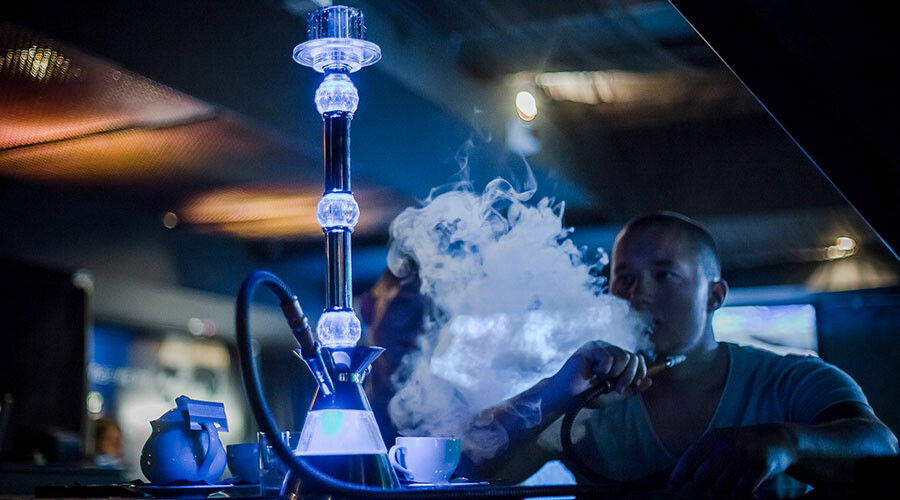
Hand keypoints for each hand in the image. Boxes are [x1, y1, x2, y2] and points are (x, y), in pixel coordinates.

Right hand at [551, 340, 650, 399]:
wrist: (568, 398)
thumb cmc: (588, 395)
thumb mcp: (614, 394)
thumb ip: (632, 388)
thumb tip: (650, 381)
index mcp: (616, 359)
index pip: (637, 358)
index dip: (640, 371)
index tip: (633, 385)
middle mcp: (609, 350)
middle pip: (633, 357)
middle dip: (629, 376)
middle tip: (617, 388)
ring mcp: (600, 348)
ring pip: (624, 356)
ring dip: (618, 374)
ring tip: (604, 381)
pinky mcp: (590, 348)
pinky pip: (608, 356)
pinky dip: (604, 369)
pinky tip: (593, 373)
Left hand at [669, 424, 797, 497]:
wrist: (776, 440)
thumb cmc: (741, 446)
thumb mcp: (720, 443)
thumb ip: (701, 457)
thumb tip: (676, 478)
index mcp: (714, 436)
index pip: (691, 456)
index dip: (680, 473)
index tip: (672, 486)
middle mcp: (728, 443)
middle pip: (703, 475)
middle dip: (696, 489)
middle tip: (696, 495)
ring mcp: (745, 455)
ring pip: (721, 486)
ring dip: (718, 494)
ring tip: (719, 493)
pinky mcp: (761, 467)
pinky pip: (742, 491)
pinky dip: (738, 496)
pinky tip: (740, 494)